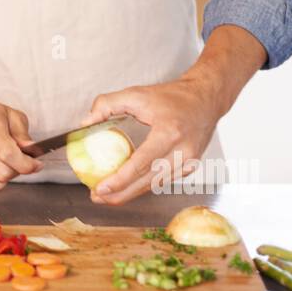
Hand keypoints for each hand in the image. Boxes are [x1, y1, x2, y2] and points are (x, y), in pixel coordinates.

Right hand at [0, 95, 43, 191]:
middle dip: (16, 171)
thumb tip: (32, 152)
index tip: (35, 164)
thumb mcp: (10, 114)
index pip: (9, 155)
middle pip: (3, 174)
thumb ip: (23, 134)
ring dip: (2, 177)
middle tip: (16, 161)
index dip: (27, 165)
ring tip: (0, 162)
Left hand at [79, 75, 221, 205]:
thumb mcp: (136, 93)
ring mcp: (189, 162)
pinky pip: (163, 181)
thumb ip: (107, 103)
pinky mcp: (190, 167)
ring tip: (107, 196)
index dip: (120, 179)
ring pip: (155, 185)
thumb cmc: (172, 96)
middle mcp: (183, 151)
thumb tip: (86, 122)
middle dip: (121, 194)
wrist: (205, 99)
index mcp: (169, 132)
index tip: (100, 188)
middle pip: (148, 181)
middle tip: (97, 196)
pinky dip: (144, 186)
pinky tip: (127, 188)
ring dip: (131, 194)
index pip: (141, 163)